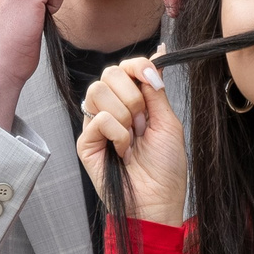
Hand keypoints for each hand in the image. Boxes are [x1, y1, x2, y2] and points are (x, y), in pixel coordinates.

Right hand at [75, 60, 186, 223]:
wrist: (157, 200)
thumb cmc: (166, 169)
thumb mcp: (168, 121)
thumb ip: (156, 89)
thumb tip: (159, 53)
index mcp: (131, 103)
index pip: (124, 68)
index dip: (136, 66)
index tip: (151, 77)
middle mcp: (111, 109)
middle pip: (109, 73)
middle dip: (132, 95)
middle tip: (142, 122)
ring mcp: (96, 125)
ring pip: (98, 90)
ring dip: (124, 115)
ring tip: (131, 138)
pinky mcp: (85, 142)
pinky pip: (97, 118)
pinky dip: (116, 133)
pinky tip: (122, 150)